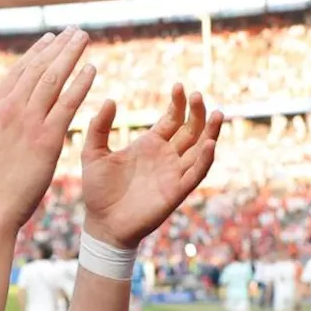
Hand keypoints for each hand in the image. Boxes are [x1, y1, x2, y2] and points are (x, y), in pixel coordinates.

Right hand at [0, 28, 95, 229]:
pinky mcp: (47, 139)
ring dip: (71, 55)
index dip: (37, 53)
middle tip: (75, 31)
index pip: (18, 72)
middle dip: (58, 47)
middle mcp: (9, 110)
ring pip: (53, 79)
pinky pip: (67, 105)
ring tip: (84, 39)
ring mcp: (28, 122)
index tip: (51, 38)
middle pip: (38, 69)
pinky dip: (80, 84)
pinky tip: (91, 69)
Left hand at [80, 84, 222, 248]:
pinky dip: (204, 159)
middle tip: (198, 95)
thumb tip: (109, 100)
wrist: (102, 223)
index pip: (173, 119)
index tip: (178, 86)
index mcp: (150, 144)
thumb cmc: (98, 191)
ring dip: (210, 132)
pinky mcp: (176, 192)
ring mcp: (174, 174)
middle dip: (197, 112)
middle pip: (191, 130)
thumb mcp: (93, 153)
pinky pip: (195, 174)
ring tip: (217, 113)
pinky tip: (209, 144)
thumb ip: (99, 127)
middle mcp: (166, 157)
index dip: (178, 103)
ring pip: (200, 149)